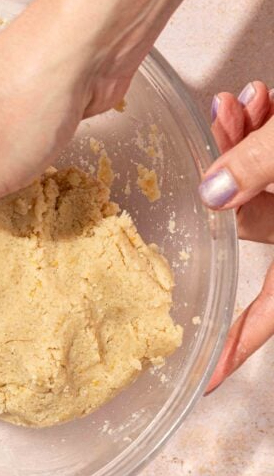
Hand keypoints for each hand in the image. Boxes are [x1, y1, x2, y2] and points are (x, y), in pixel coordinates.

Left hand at [201, 81, 273, 391]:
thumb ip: (266, 166)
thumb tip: (212, 195)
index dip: (240, 343)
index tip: (209, 377)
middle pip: (256, 223)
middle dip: (231, 170)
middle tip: (221, 121)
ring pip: (265, 186)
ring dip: (247, 139)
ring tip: (242, 100)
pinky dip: (270, 131)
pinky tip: (260, 98)